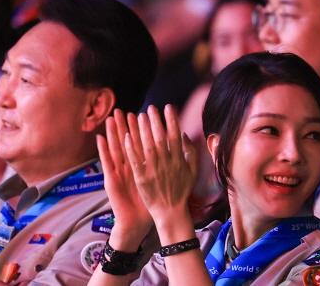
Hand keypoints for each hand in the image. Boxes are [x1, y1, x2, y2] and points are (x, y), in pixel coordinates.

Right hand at [97, 109, 152, 242]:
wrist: (135, 221)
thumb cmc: (148, 201)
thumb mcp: (157, 181)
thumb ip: (163, 166)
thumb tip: (172, 152)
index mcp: (140, 166)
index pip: (140, 144)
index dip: (140, 129)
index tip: (142, 114)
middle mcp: (127, 166)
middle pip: (126, 142)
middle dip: (124, 126)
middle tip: (122, 110)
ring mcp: (118, 172)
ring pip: (115, 148)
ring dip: (112, 133)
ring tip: (110, 118)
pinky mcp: (111, 180)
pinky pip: (107, 163)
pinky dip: (103, 151)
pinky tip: (100, 138)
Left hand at [124, 105, 197, 225]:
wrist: (170, 212)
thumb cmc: (181, 190)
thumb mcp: (192, 171)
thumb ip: (191, 152)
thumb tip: (184, 134)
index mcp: (178, 161)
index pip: (175, 136)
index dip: (171, 120)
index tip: (168, 107)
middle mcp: (166, 164)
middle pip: (160, 139)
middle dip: (155, 122)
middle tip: (150, 108)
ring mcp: (153, 171)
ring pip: (147, 147)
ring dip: (142, 131)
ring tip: (138, 116)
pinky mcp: (142, 179)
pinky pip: (135, 161)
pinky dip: (131, 149)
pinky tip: (126, 136)